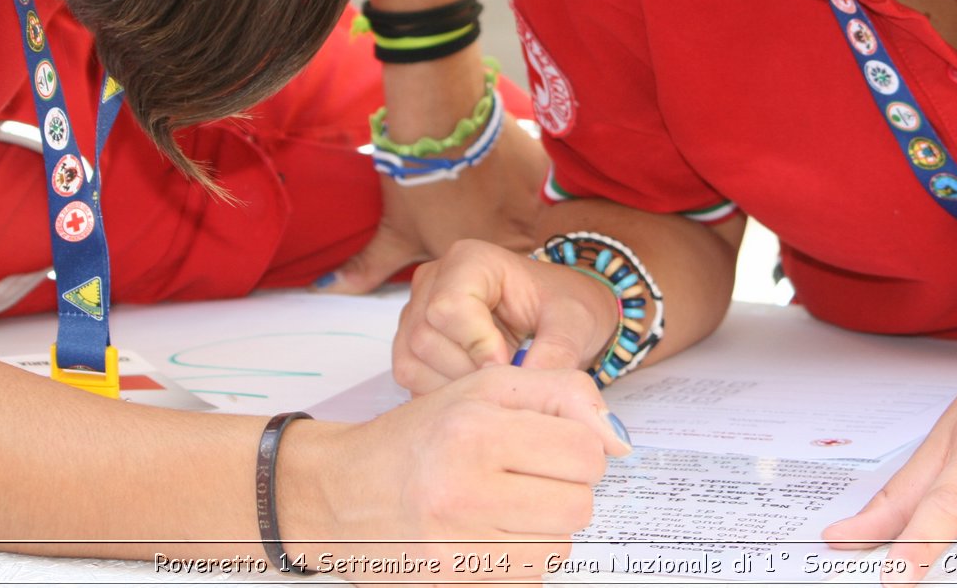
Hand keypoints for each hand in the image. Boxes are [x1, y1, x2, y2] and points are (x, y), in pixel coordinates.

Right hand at [281, 366, 631, 583]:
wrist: (337, 491)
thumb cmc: (418, 435)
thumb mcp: (484, 387)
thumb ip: (561, 394)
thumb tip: (618, 442)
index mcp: (475, 428)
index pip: (585, 451)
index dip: (579, 446)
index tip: (551, 443)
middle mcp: (465, 487)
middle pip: (580, 503)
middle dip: (566, 487)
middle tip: (529, 474)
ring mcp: (458, 543)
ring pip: (561, 545)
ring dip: (547, 526)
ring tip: (509, 502)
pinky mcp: (456, 579)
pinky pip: (532, 575)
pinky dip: (525, 555)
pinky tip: (493, 531)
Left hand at [316, 60, 548, 294]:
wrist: (442, 122)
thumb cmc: (417, 182)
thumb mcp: (392, 231)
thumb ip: (366, 269)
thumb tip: (329, 290)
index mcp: (486, 262)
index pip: (493, 272)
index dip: (479, 255)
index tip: (466, 232)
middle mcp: (521, 238)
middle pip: (512, 242)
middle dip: (495, 229)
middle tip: (471, 205)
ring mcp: (536, 203)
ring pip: (525, 211)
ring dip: (507, 201)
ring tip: (481, 182)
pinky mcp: (543, 170)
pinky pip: (537, 180)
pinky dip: (517, 173)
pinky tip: (494, 161)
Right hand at [392, 240, 620, 393]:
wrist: (559, 318)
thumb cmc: (565, 309)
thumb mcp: (574, 325)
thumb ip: (556, 353)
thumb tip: (528, 388)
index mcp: (471, 260)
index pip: (449, 306)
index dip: (478, 344)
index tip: (511, 362)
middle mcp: (435, 280)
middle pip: (426, 337)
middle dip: (469, 370)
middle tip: (509, 375)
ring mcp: (416, 311)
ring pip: (412, 361)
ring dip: (455, 384)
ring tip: (497, 378)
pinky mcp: (410, 342)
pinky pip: (410, 376)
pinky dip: (442, 392)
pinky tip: (477, 387)